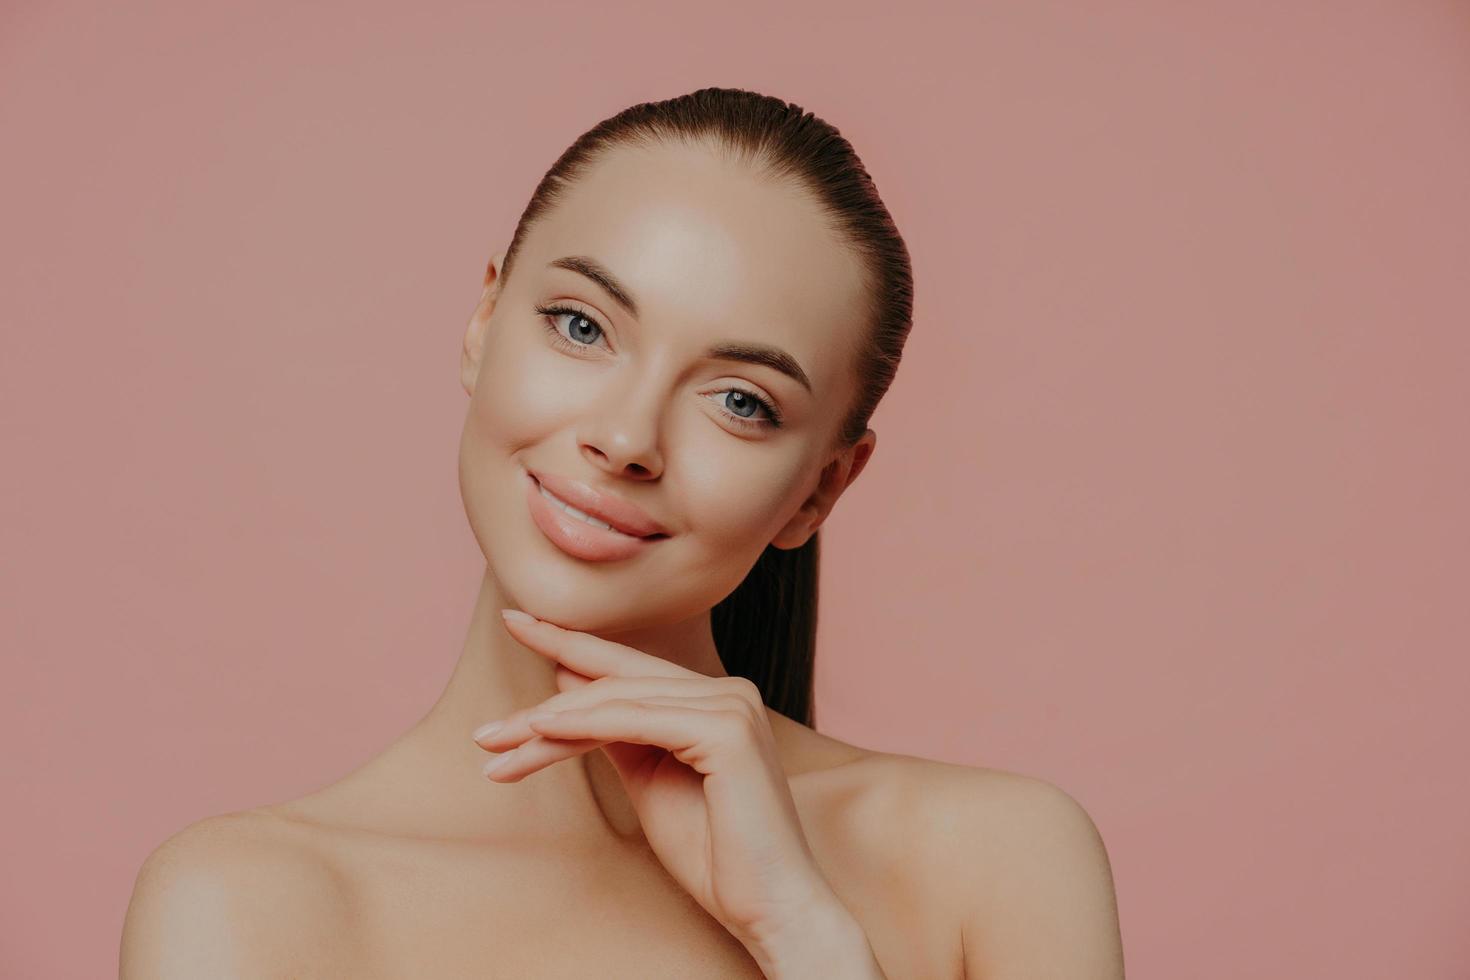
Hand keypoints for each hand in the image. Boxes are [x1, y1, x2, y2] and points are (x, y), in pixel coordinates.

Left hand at [471, 608, 844, 954]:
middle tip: (483, 731)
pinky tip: (540, 733)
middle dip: (542, 707)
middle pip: (614, 686)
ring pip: (616, 702)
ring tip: (495, 746)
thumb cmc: (716, 855)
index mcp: (715, 700)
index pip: (629, 668)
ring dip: (547, 725)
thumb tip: (569, 691)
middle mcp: (728, 692)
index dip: (570, 644)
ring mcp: (732, 706)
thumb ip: (618, 735)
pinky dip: (582, 726)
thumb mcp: (651, 782)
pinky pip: (634, 721)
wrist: (770, 907)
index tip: (517, 623)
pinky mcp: (727, 730)